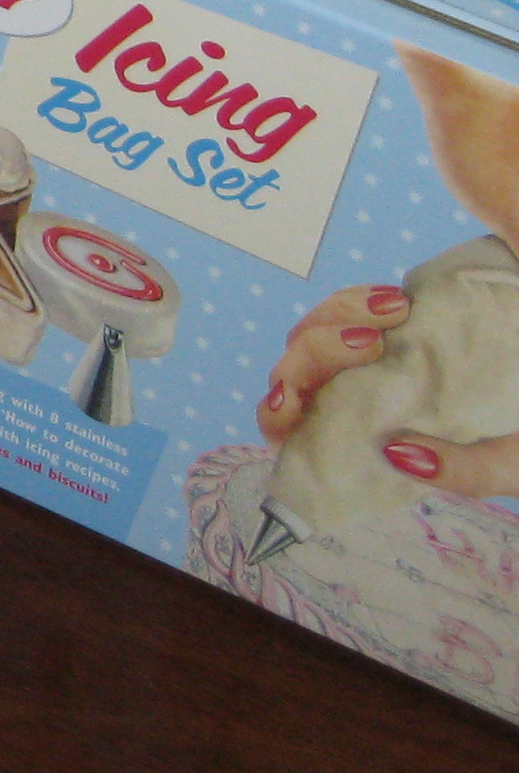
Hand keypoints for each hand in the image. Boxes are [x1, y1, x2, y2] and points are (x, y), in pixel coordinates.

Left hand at [260, 282, 518, 498]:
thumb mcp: (506, 464)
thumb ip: (464, 472)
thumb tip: (397, 454)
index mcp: (362, 440)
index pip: (289, 431)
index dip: (276, 416)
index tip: (287, 401)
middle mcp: (350, 399)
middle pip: (293, 372)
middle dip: (318, 352)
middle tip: (372, 342)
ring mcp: (362, 360)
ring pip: (313, 332)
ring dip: (340, 317)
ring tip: (395, 310)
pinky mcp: (382, 325)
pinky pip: (348, 307)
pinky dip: (361, 300)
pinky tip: (398, 302)